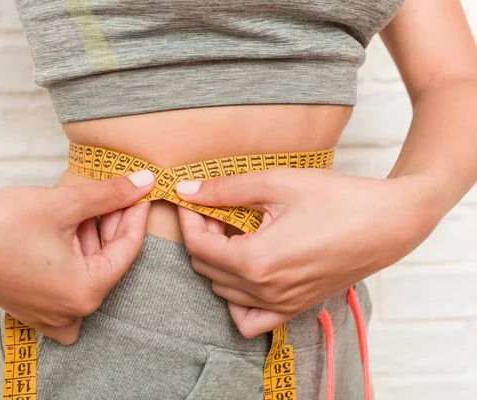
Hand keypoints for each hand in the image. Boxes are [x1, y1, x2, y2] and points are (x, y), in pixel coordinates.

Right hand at [0, 170, 154, 344]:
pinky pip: (66, 282)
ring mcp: (48, 313)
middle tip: (115, 192)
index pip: (127, 250)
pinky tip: (68, 226)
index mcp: (85, 293)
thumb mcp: (65, 204)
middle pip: (106, 261)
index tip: (140, 191)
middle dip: (111, 224)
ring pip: (87, 269)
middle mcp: (70, 312)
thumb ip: (110, 194)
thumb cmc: (1, 223)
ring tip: (87, 203)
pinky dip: (73, 254)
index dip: (135, 215)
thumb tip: (145, 181)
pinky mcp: (31, 306)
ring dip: (91, 237)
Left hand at [176, 168, 441, 337]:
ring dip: (218, 261)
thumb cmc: (336, 199)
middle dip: (203, 236)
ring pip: (223, 291)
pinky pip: (251, 319)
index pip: (198, 246)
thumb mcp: (276, 184)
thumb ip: (226, 189)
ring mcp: (281, 304)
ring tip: (234, 232)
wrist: (387, 223)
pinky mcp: (296, 307)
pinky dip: (238, 300)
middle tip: (217, 210)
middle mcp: (265, 291)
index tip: (194, 199)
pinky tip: (246, 271)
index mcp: (256, 261)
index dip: (190, 219)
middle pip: (207, 268)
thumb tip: (187, 190)